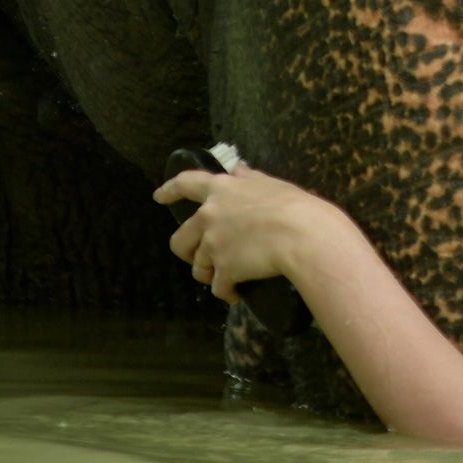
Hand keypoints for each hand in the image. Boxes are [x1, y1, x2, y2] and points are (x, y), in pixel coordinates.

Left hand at [153, 164, 314, 303]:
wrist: (304, 236)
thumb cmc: (296, 207)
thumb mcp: (273, 184)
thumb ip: (251, 178)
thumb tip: (238, 169)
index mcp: (222, 190)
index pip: (187, 183)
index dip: (170, 189)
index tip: (158, 196)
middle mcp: (210, 215)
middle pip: (181, 239)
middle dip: (187, 252)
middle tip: (201, 258)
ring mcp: (214, 244)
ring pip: (198, 267)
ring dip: (211, 274)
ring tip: (229, 278)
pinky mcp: (224, 269)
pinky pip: (218, 288)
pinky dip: (227, 292)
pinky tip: (237, 293)